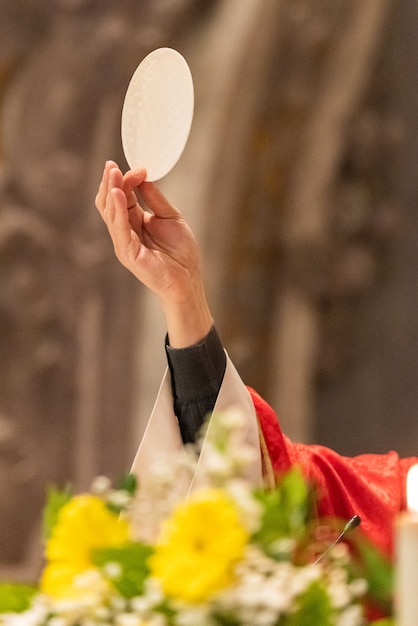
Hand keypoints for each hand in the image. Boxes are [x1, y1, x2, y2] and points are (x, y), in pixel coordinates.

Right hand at [95, 161, 212, 346]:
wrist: (189, 279)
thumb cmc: (181, 252)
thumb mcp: (170, 217)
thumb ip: (155, 198)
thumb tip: (143, 176)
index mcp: (134, 222)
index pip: (122, 196)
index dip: (127, 180)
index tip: (140, 168)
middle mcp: (125, 231)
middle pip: (110, 202)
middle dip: (110, 182)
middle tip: (112, 166)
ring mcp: (124, 243)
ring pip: (110, 213)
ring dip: (110, 191)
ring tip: (113, 174)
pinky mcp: (128, 253)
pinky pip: (119, 228)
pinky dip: (117, 210)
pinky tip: (118, 194)